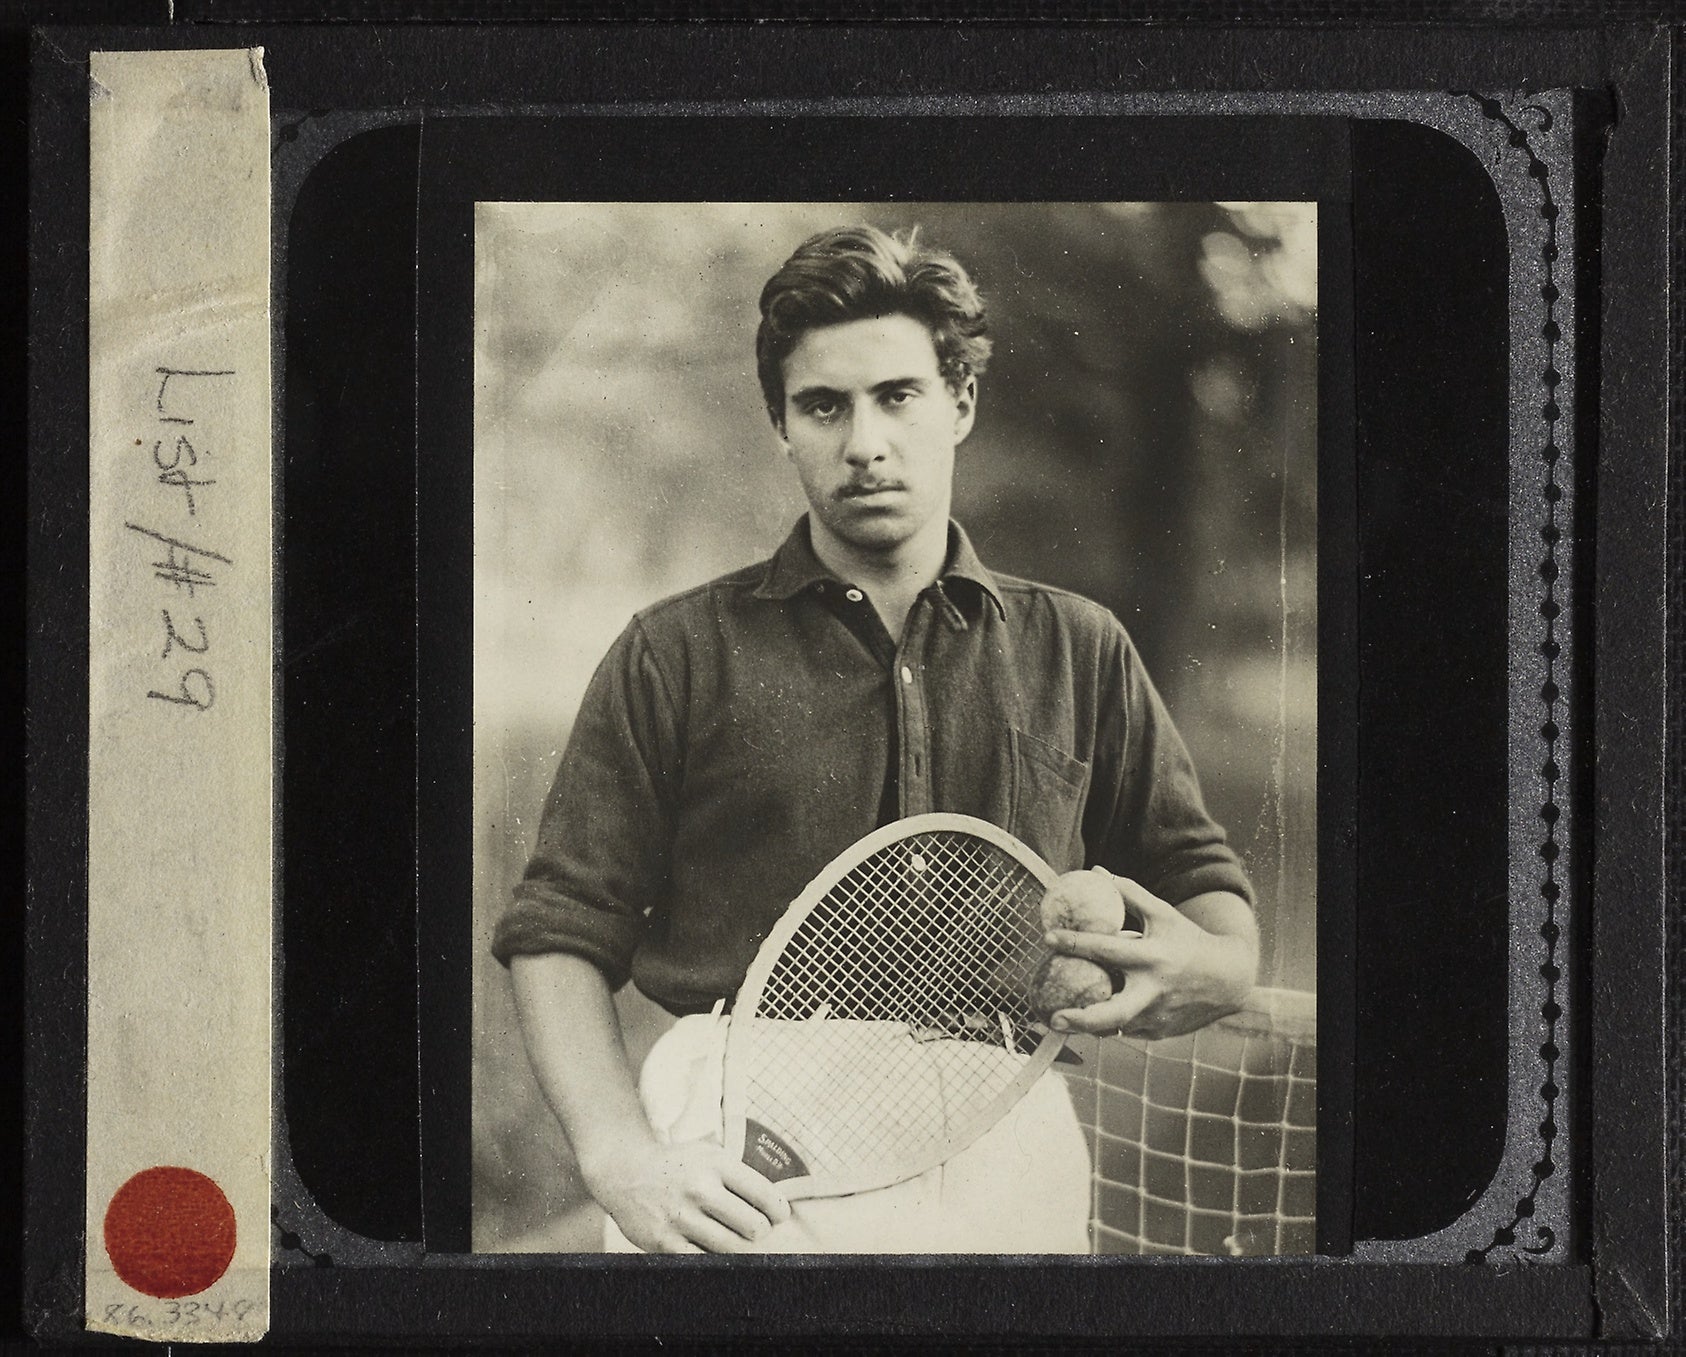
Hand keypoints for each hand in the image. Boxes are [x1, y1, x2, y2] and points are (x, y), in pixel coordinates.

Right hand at [582, 1137, 791, 1253]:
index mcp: (716, 1163)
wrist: (626, 1173)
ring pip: (732, 1248)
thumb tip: (774, 1205)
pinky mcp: (664, 1241)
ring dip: (740, 1249)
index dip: (778, 1212)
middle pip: (753, 1227)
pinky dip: (713, 1259)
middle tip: (755, 1231)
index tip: (777, 1217)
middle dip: (760, 1233)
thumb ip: (739, 1175)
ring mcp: (681, 1216)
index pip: (765, 1194)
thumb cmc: (677, 1166)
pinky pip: (703, 1261)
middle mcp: (700, 1188)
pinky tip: (712, 1249)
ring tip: (735, 1241)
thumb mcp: (709, 1154)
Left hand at [1042, 877, 1256, 1039]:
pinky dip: (1107, 1024)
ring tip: (1061, 1019)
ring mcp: (1157, 1016)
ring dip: (1086, 1026)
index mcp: (1152, 957)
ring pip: (1114, 1027)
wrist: (1230, 979)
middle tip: (1053, 1017)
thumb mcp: (1162, 913)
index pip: (1107, 949)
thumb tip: (1096, 871)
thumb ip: (1128, 892)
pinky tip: (1088, 1019)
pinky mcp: (1159, 1032)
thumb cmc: (1188, 940)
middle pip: (1113, 1013)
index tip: (1047, 938)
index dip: (1075, 943)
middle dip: (1080, 1019)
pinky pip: (1125, 1029)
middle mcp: (1154, 990)